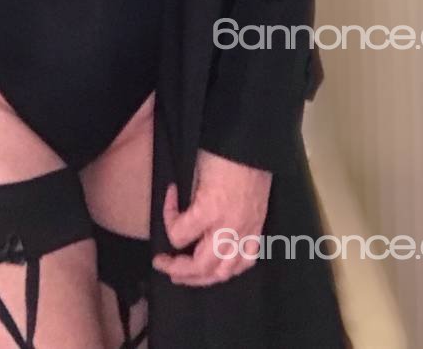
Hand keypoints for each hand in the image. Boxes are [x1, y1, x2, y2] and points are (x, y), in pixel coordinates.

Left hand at [152, 148, 271, 286]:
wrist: (253, 143)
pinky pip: (246, 261)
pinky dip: (231, 269)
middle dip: (179, 269)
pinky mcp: (258, 229)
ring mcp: (247, 232)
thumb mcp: (195, 172)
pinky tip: (219, 266)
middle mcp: (229, 228)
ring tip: (188, 275)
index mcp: (210, 210)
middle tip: (164, 264)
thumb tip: (179, 216)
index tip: (170, 195)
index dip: (167, 217)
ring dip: (203, 278)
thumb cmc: (220, 152)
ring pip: (224, 272)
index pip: (179, 235)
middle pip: (201, 266)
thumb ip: (188, 201)